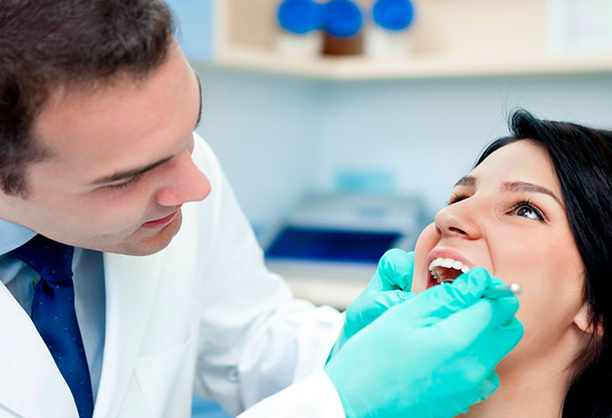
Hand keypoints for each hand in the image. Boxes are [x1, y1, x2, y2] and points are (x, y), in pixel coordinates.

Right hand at [324, 268, 523, 417]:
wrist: (355, 403)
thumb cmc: (371, 357)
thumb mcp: (403, 315)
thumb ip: (446, 297)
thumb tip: (478, 280)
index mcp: (457, 341)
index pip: (498, 304)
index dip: (488, 286)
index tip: (472, 280)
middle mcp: (473, 367)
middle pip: (509, 327)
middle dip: (492, 308)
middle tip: (463, 299)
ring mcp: (471, 388)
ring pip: (498, 348)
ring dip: (484, 330)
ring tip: (449, 324)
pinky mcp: (466, 399)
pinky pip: (486, 369)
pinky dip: (475, 353)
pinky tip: (446, 349)